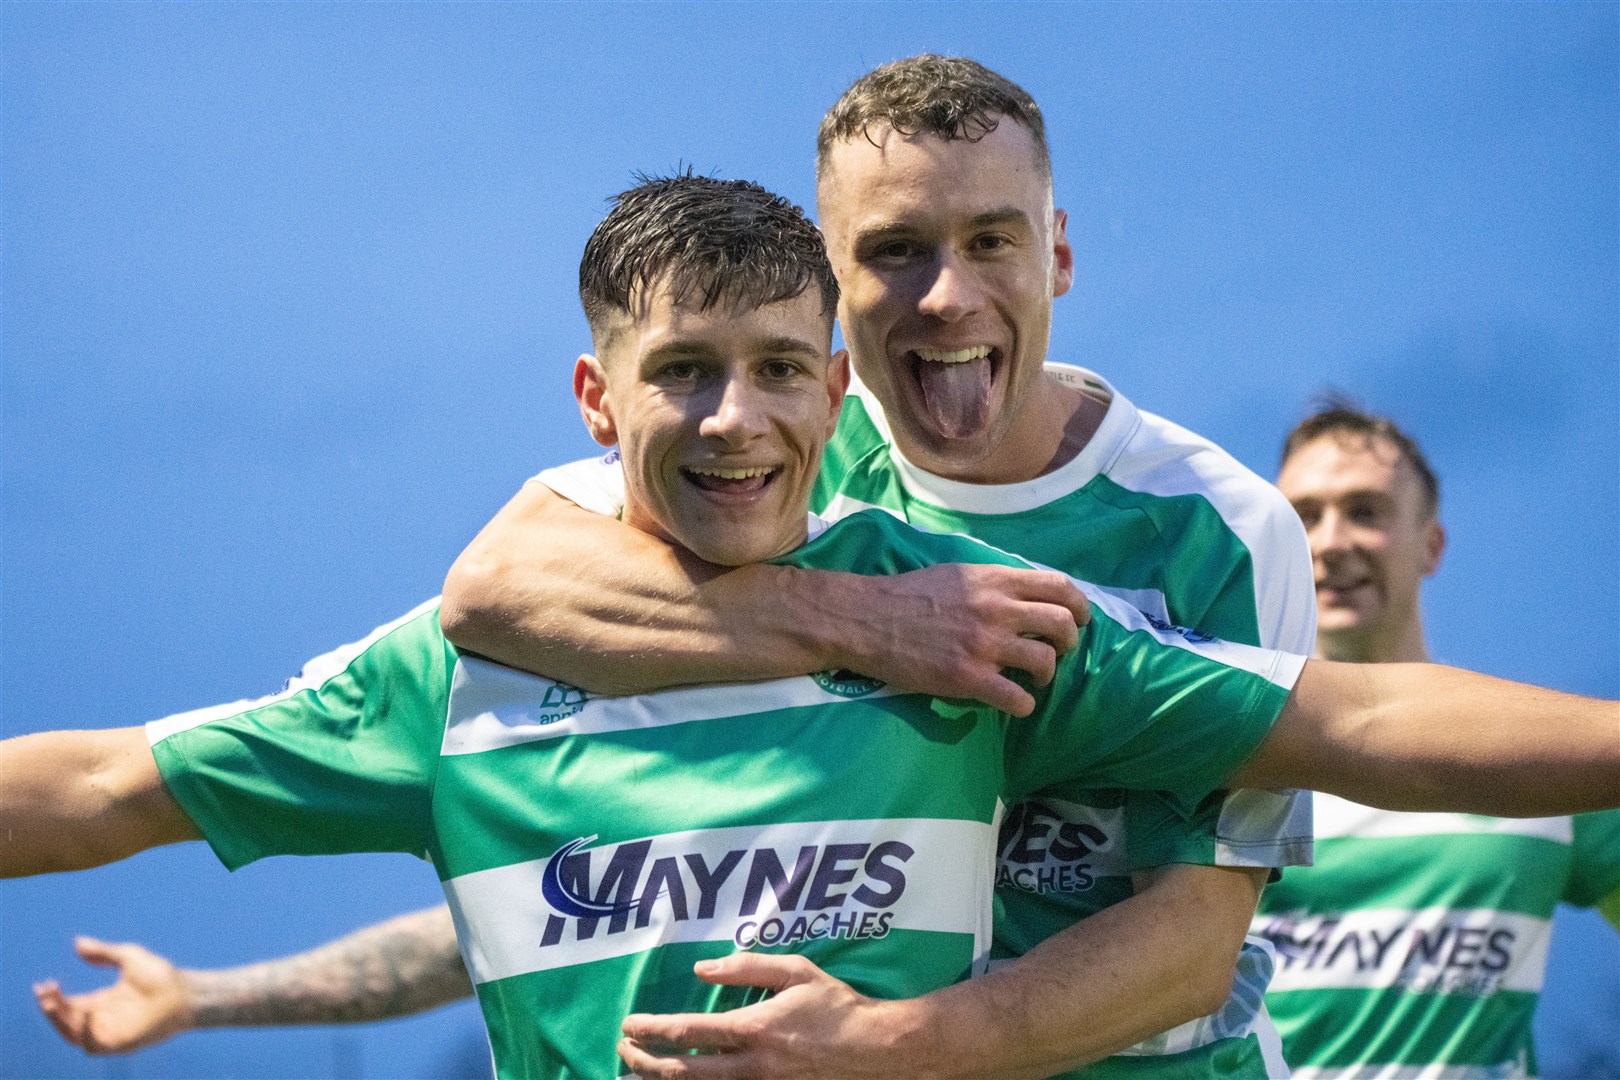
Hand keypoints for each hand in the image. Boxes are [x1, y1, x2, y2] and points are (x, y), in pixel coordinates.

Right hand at [33, 936, 193, 1053]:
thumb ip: (103, 952)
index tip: (43, 984)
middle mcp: (103, 1019)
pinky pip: (92, 1046)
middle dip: (52, 1008)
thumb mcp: (128, 957)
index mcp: (103, 1001)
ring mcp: (110, 1032)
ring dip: (59, 1021)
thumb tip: (77, 942)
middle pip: (66, 1020)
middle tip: (45, 993)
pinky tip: (84, 1013)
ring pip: (72, 1035)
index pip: (69, 1004)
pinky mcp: (120, 1044)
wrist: (184, 991)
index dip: (54, 997)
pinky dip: (84, 1033)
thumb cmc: (162, 975)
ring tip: (52, 1003)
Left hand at [619, 953, 934, 1079]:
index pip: (689, 1032)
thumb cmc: (837, 1006)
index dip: (653, 1030)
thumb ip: (748, 967)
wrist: (875, 1051)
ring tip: (638, 1073)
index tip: (629, 1025)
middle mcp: (750, 1065)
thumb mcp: (796, 972)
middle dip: (646, 1062)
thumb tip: (703, 968)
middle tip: (623, 1051)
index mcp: (754, 1028)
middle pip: (683, 1071)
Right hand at [836, 563, 1090, 716]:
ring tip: (1033, 679)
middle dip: (1069, 641)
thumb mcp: (957, 573)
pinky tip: (1013, 703)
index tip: (1078, 619)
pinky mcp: (968, 678)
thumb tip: (1023, 595)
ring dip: (1047, 674)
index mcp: (994, 580)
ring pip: (1045, 661)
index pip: (1059, 585)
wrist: (866, 619)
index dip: (1079, 605)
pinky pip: (1017, 699)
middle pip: (1062, 623)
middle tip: (1057, 651)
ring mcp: (984, 645)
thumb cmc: (908, 595)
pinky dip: (1023, 705)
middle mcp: (996, 609)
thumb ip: (993, 583)